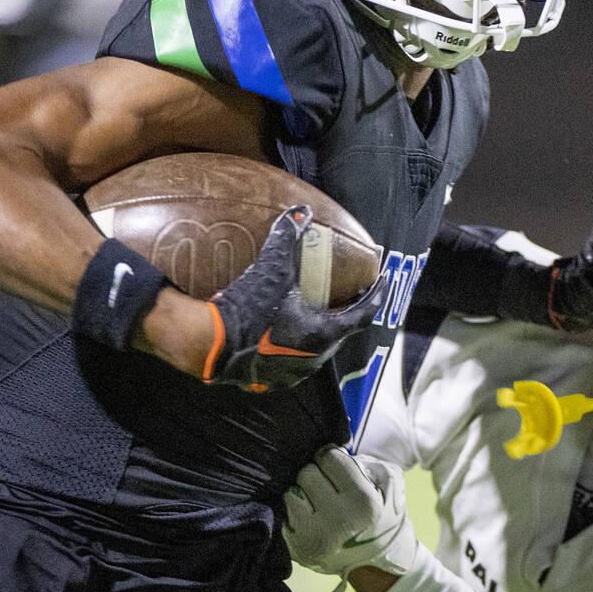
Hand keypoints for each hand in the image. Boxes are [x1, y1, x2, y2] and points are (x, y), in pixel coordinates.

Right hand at [204, 205, 387, 390]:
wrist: (212, 343)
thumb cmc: (248, 308)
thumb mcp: (272, 268)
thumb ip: (287, 237)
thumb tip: (300, 212)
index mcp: (324, 333)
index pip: (364, 313)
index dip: (376, 295)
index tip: (380, 282)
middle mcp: (316, 357)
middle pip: (342, 331)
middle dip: (345, 311)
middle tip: (346, 292)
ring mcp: (296, 373)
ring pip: (318, 348)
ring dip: (320, 329)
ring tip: (315, 309)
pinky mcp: (275, 380)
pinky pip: (295, 360)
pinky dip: (297, 343)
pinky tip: (286, 330)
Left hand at [283, 448, 416, 577]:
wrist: (378, 562)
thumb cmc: (382, 515)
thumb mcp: (389, 483)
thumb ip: (364, 460)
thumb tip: (329, 450)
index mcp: (364, 501)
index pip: (329, 457)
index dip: (332, 458)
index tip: (336, 467)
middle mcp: (339, 521)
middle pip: (306, 472)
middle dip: (317, 474)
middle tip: (328, 486)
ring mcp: (316, 537)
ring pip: (290, 491)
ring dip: (303, 492)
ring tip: (318, 501)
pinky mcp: (298, 549)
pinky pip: (284, 513)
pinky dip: (294, 510)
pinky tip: (309, 516)